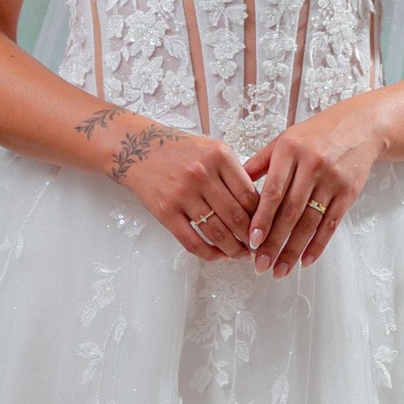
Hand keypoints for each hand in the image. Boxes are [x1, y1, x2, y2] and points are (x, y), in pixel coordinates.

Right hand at [71, 107, 260, 259]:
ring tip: (241, 254)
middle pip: (237, 217)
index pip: (250, 195)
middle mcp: (202, 173)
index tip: (266, 227)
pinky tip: (218, 255)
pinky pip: (192, 241)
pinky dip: (209, 253)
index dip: (262, 217)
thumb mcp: (212, 149)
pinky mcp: (165, 211)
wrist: (137, 148)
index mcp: (219, 155)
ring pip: (217, 232)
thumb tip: (258, 206)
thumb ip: (234, 173)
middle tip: (258, 246)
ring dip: (233, 249)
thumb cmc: (178, 150)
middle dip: (252, 238)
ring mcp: (183, 193)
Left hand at [244, 103, 382, 275]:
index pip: (273, 191)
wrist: (359, 126)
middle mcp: (312, 165)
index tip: (252, 241)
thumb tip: (235, 185)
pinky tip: (306, 260)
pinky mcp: (348, 192)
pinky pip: (331, 223)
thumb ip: (261, 162)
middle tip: (261, 265)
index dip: (262, 219)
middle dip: (274, 242)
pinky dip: (318, 244)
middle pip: (290, 212)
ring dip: (294, 249)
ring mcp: (332, 180)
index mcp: (290, 151)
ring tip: (280, 269)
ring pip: (310, 222)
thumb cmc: (316, 134)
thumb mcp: (285, 139)